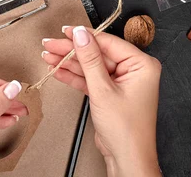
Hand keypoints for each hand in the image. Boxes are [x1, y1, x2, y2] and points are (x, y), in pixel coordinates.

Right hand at [42, 27, 161, 176]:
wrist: (127, 158)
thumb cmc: (127, 130)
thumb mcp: (103, 90)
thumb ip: (90, 60)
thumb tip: (81, 36)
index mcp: (141, 64)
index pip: (108, 43)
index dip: (85, 36)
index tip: (66, 31)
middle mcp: (134, 70)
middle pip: (97, 53)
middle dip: (72, 51)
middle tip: (51, 44)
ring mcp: (121, 81)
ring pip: (91, 66)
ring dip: (69, 63)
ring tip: (49, 56)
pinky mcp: (110, 92)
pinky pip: (90, 79)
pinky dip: (74, 76)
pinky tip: (58, 70)